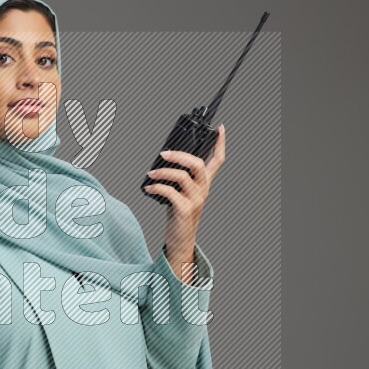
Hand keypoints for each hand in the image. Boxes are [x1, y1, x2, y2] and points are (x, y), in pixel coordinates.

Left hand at [143, 125, 226, 278]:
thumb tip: (164, 159)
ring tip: (151, 173)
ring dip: (164, 172)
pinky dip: (157, 187)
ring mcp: (195, 200)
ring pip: (183, 177)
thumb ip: (179, 178)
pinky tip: (148, 188)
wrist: (180, 240)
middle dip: (181, 155)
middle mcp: (203, 190)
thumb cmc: (179, 214)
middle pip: (199, 165)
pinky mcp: (184, 210)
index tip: (219, 128)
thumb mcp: (182, 193)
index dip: (220, 143)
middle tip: (164, 153)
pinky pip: (170, 192)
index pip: (218, 161)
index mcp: (204, 184)